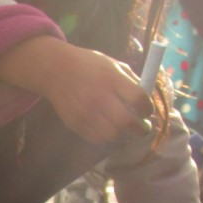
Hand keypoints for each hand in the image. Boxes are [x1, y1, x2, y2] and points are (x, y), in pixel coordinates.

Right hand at [0, 37, 151, 143]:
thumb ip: (130, 80)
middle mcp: (98, 96)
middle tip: (142, 128)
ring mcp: (85, 111)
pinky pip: (96, 138)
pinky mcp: (74, 122)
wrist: (55, 69)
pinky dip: (104, 135)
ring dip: (120, 132)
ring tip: (120, 126)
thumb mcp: (112, 64)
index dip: (147, 109)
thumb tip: (147, 100)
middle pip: (127, 122)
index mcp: (111, 78)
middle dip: (140, 128)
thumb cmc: (89, 65)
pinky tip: (104, 126)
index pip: (138, 100)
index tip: (147, 111)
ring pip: (112, 134)